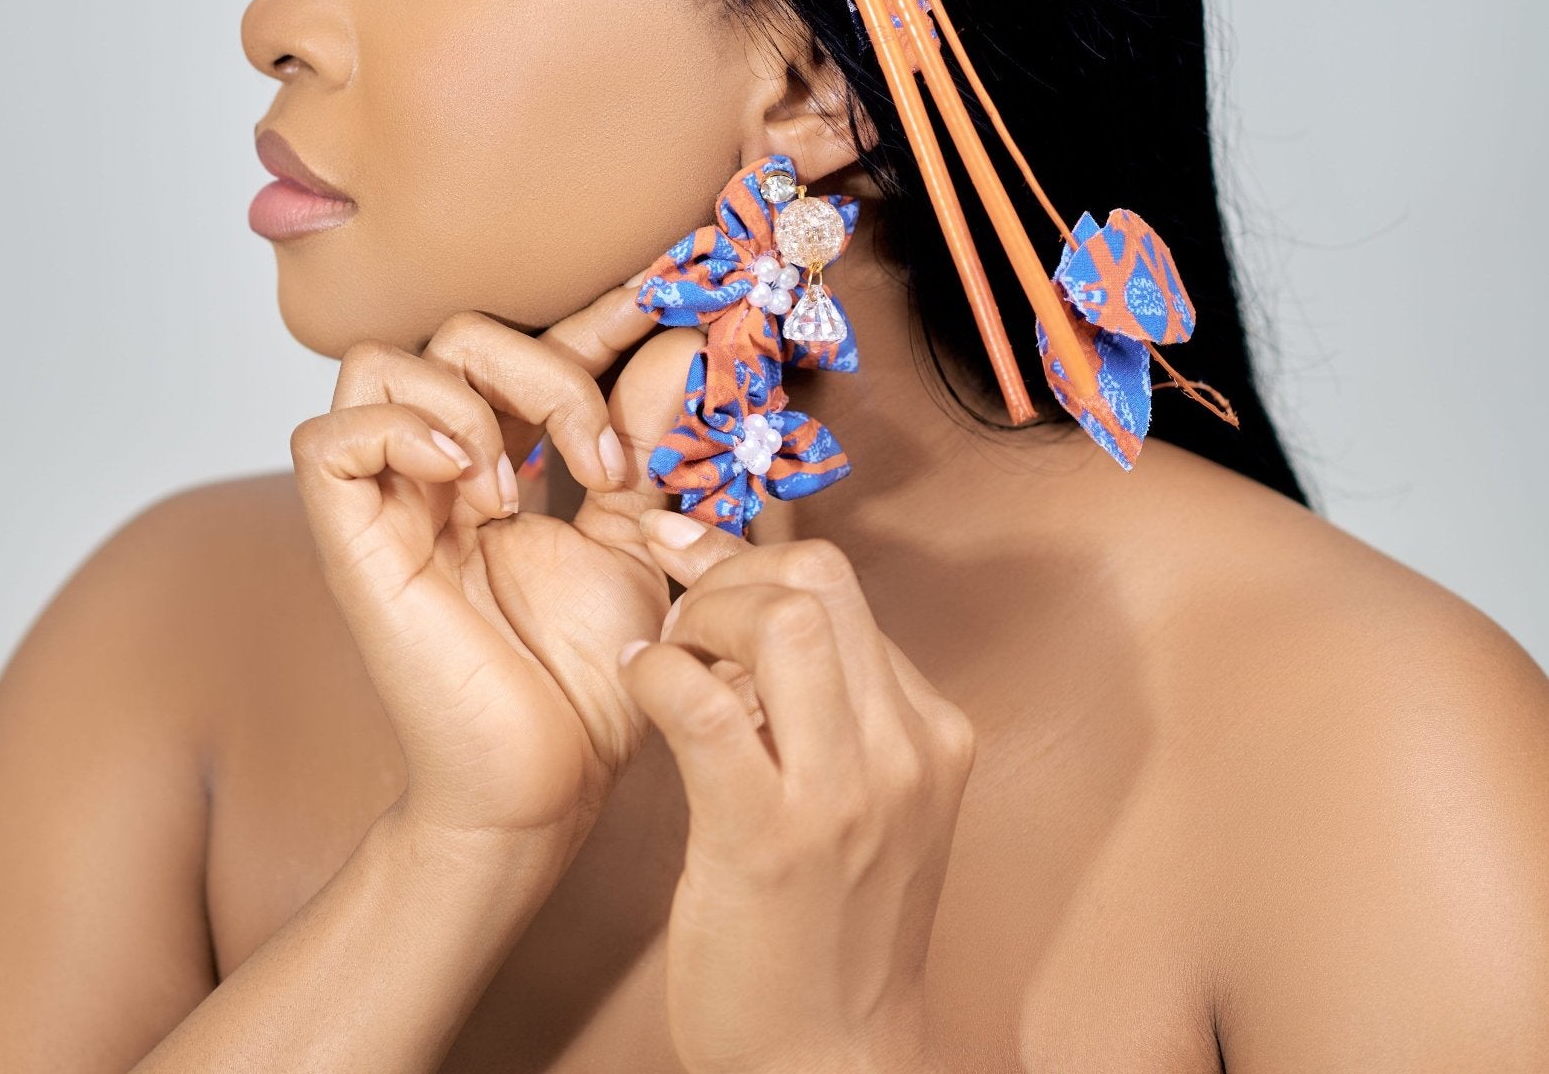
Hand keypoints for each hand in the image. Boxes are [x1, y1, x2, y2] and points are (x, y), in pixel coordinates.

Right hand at [290, 291, 701, 844]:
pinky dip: (402, 433)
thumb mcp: (639, 536)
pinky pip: (327, 437)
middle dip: (546, 370)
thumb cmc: (588, 681)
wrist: (547, 785)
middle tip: (603, 464)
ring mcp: (386, 502)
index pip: (529, 344)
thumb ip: (648, 441)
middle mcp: (435, 469)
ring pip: (380, 361)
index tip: (661, 296)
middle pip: (455, 334)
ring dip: (474, 402)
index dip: (590, 312)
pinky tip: (473, 489)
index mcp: (501, 460)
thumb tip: (677, 342)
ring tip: (521, 491)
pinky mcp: (350, 544)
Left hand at [621, 521, 975, 1073]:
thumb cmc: (829, 933)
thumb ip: (832, 709)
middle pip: (821, 579)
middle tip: (680, 615)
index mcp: (931, 734)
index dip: (751, 557)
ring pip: (781, 619)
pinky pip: (705, 705)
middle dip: (730, 571)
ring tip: (669, 653)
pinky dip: (659, 670)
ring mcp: (843, 796)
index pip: (842, 588)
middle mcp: (904, 751)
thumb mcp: (864, 803)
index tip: (690, 547)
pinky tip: (638, 681)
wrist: (830, 1066)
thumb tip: (750, 604)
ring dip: (701, 613)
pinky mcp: (768, 840)